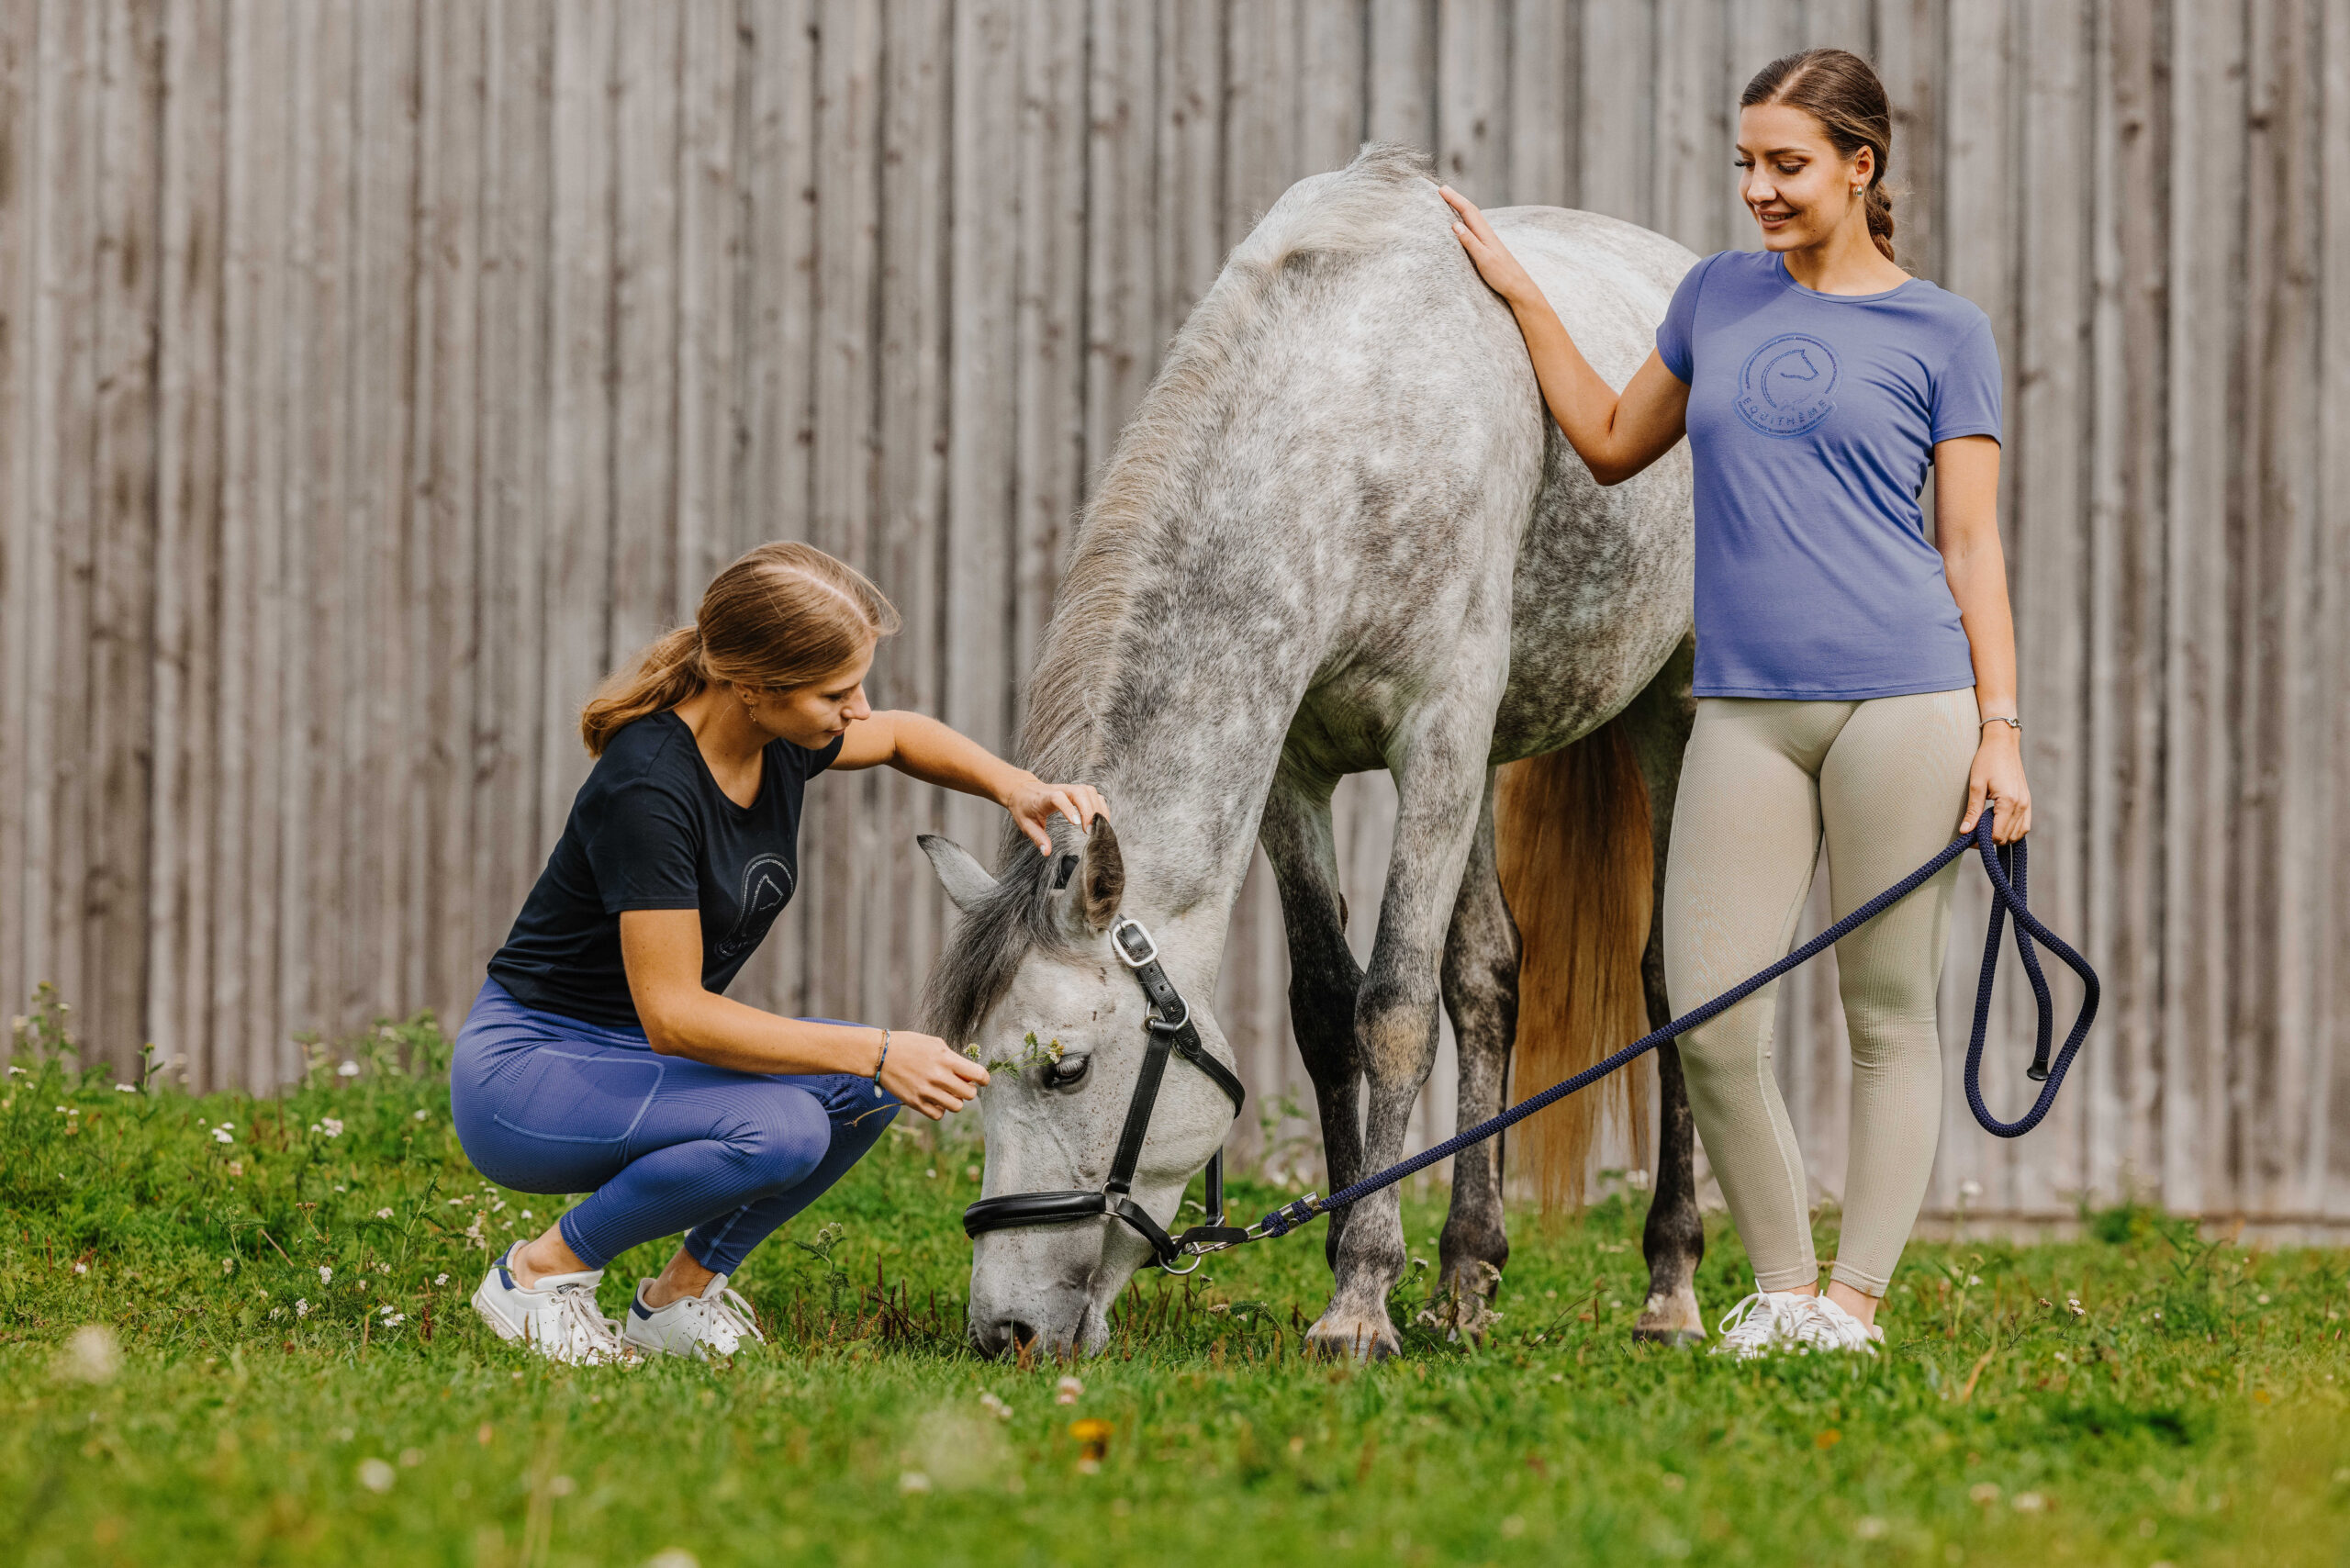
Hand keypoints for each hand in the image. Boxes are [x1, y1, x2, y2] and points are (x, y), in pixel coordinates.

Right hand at [878, 1030, 988, 1119]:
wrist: (880, 1054)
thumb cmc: (909, 1045)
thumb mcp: (935, 1043)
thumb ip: (953, 1058)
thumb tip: (969, 1072)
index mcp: (946, 1058)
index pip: (978, 1074)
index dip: (984, 1079)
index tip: (982, 1080)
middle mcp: (938, 1076)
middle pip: (969, 1094)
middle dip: (969, 1090)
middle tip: (961, 1085)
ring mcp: (926, 1091)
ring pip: (956, 1106)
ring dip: (955, 1101)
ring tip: (947, 1093)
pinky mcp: (915, 1102)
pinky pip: (938, 1115)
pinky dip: (940, 1109)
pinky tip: (935, 1100)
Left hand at [1000, 774, 1109, 854]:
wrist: (1023, 790)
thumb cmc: (1025, 807)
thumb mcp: (1026, 825)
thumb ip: (1038, 838)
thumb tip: (1047, 852)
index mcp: (1045, 797)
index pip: (1058, 798)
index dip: (1068, 808)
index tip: (1076, 823)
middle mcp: (1060, 789)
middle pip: (1080, 792)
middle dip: (1089, 810)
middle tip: (1090, 830)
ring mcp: (1070, 788)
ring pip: (1089, 791)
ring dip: (1097, 808)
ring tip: (1099, 826)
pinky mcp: (1077, 791)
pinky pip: (1094, 794)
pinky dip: (1100, 806)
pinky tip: (1102, 819)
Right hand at [1439, 184, 1539, 307]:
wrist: (1518, 287)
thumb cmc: (1502, 276)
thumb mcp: (1484, 260)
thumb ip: (1470, 242)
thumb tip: (1455, 224)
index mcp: (1485, 234)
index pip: (1468, 211)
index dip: (1454, 199)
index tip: (1441, 190)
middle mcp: (1486, 233)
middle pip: (1470, 210)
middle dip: (1456, 199)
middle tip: (1442, 190)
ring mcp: (1487, 240)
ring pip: (1472, 217)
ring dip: (1460, 207)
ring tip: (1449, 200)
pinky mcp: (1487, 247)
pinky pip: (1473, 227)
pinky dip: (1465, 219)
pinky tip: (1462, 222)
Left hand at [1958, 726, 2030, 843]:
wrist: (2003, 743)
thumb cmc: (1987, 760)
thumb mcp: (1976, 785)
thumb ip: (1973, 811)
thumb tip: (1965, 831)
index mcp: (2009, 801)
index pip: (1998, 835)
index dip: (1982, 840)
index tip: (1969, 837)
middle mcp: (2022, 804)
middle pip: (2008, 838)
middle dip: (1990, 840)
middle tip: (1974, 832)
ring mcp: (2027, 803)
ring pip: (2018, 834)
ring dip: (2002, 836)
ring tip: (1985, 827)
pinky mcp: (2028, 801)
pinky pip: (2024, 825)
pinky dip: (2012, 830)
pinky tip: (1998, 824)